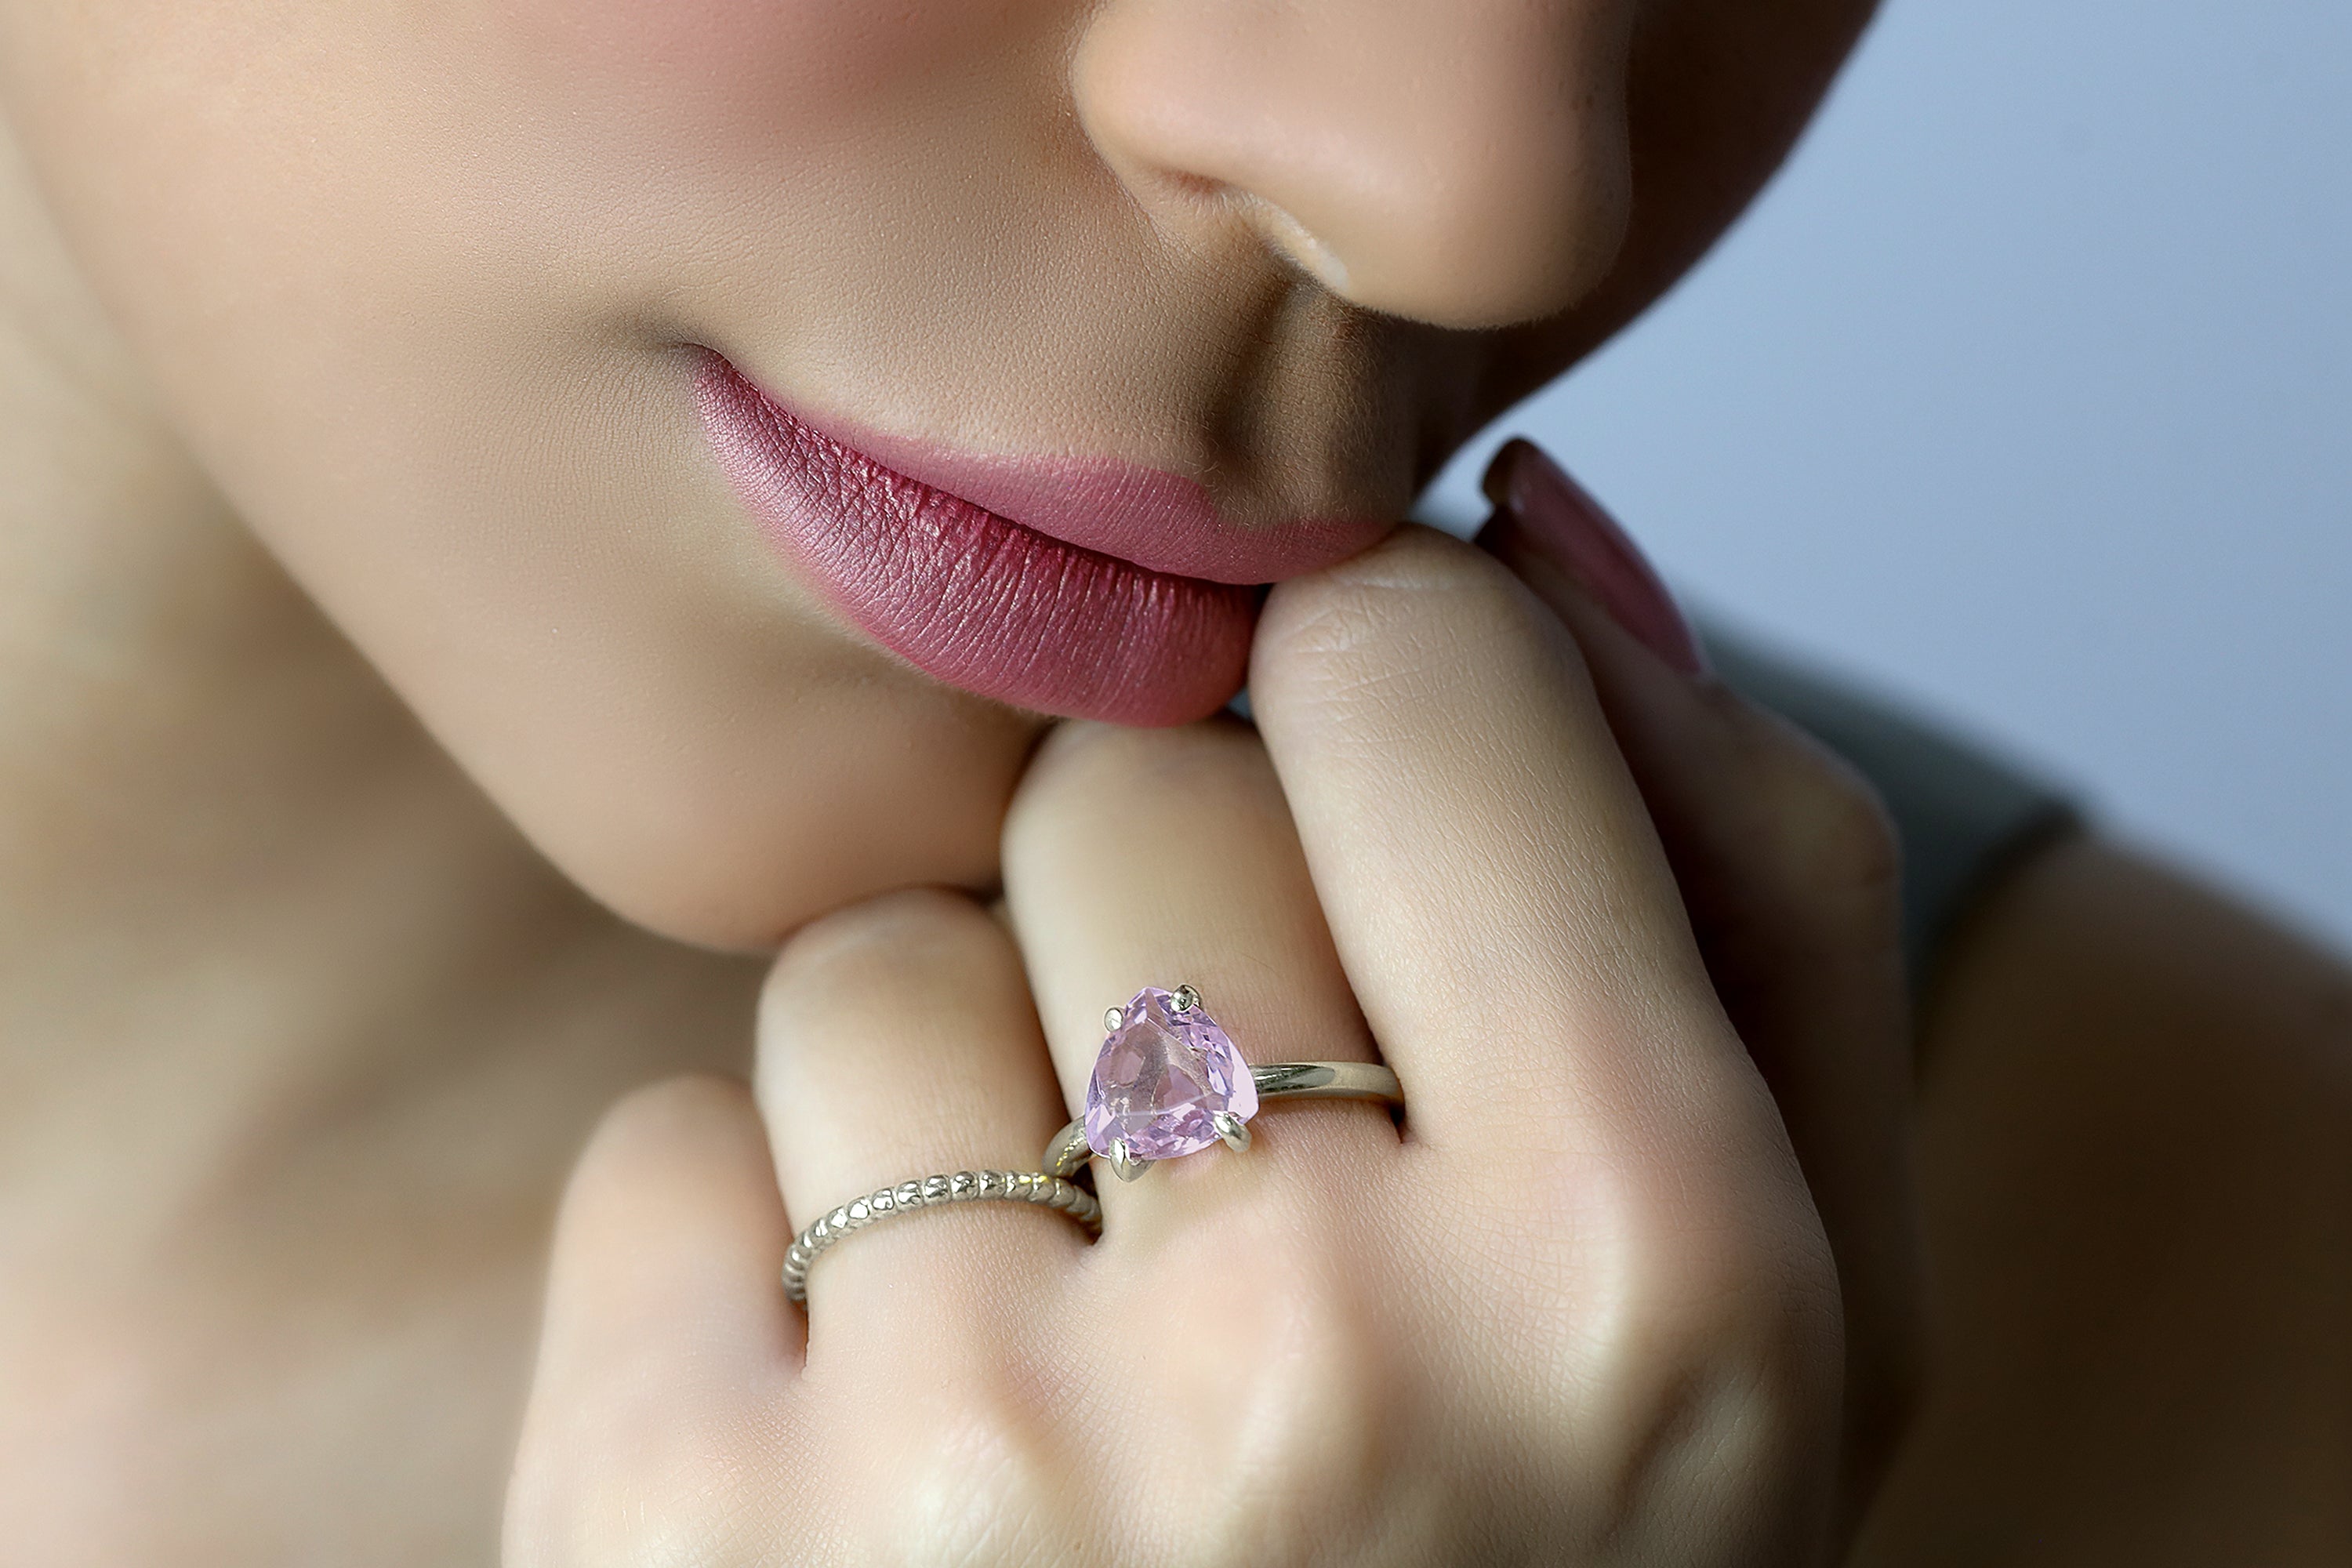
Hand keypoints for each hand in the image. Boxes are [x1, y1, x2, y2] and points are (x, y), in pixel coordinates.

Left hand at [507, 495, 1911, 1562]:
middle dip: (1164, 918)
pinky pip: (668, 1150)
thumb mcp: (1801, 1322)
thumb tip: (1531, 526)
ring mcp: (967, 1478)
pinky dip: (752, 1263)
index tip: (1374, 830)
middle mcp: (1317, 1370)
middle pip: (1128, 782)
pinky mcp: (668, 1540)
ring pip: (874, 966)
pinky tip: (881, 1456)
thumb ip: (1756, 890)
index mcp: (1653, 1273)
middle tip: (1227, 1168)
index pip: (1411, 652)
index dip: (1382, 710)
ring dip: (954, 1110)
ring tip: (1063, 1348)